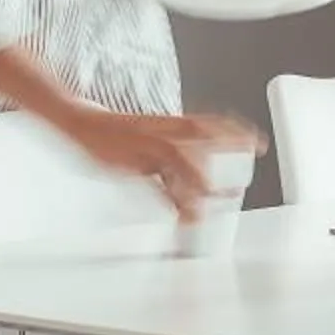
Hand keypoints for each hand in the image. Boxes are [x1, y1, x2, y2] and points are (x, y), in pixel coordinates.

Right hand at [59, 105, 261, 217]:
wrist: (77, 123)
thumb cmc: (109, 132)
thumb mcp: (144, 137)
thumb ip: (167, 154)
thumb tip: (183, 174)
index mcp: (165, 124)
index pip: (207, 122)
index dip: (234, 129)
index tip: (256, 141)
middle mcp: (160, 130)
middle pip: (202, 131)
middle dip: (230, 141)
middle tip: (253, 152)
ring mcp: (145, 144)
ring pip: (180, 155)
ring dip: (201, 176)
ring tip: (218, 195)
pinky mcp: (130, 162)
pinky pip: (155, 181)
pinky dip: (171, 197)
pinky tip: (184, 212)